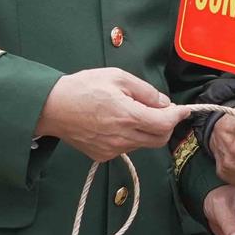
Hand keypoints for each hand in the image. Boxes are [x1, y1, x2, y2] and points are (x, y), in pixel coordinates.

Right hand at [37, 69, 188, 161]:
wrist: (52, 107)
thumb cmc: (83, 88)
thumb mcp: (117, 78)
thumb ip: (145, 91)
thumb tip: (164, 103)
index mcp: (127, 115)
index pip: (164, 124)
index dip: (177, 116)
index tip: (182, 109)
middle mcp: (122, 137)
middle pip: (159, 139)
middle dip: (165, 125)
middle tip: (160, 111)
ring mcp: (112, 149)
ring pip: (143, 144)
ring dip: (147, 131)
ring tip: (132, 113)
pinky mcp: (103, 156)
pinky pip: (126, 148)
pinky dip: (130, 137)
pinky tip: (116, 123)